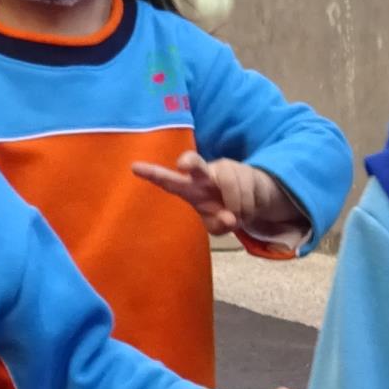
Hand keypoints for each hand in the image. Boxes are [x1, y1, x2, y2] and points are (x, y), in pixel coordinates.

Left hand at [132, 152, 302, 240]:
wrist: (254, 200)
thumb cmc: (224, 211)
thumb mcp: (217, 225)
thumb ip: (217, 225)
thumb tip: (229, 217)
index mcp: (191, 188)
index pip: (170, 181)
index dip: (153, 174)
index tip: (134, 167)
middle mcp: (205, 175)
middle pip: (196, 164)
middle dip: (190, 163)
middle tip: (184, 165)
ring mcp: (226, 170)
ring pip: (231, 190)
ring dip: (238, 209)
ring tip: (238, 214)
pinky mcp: (246, 170)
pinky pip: (248, 194)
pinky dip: (250, 208)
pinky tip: (248, 208)